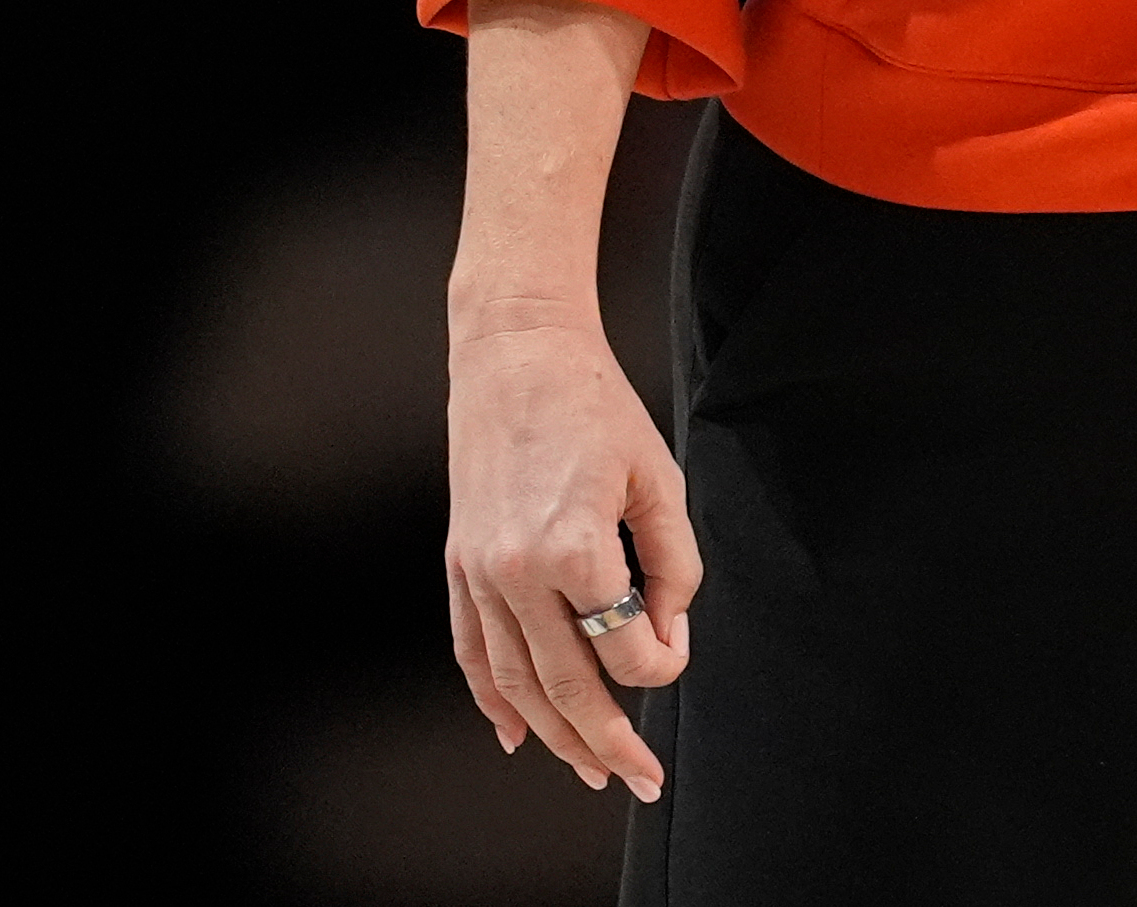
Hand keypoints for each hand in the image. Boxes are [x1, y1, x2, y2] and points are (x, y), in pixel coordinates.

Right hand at [444, 316, 699, 800]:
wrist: (517, 354)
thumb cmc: (597, 408)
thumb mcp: (658, 481)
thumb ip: (674, 566)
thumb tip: (667, 638)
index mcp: (573, 546)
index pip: (624, 645)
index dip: (662, 662)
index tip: (677, 650)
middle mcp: (515, 570)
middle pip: (564, 683)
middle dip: (607, 740)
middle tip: (640, 781)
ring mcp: (478, 571)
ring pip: (515, 681)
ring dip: (553, 734)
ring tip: (590, 770)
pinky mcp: (459, 564)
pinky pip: (473, 649)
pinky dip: (492, 698)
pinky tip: (515, 734)